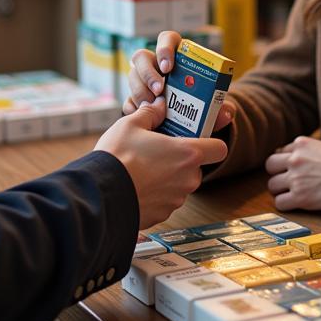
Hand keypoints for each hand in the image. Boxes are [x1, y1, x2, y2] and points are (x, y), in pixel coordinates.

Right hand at [95, 97, 227, 228]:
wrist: (100, 195)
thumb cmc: (118, 158)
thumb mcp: (131, 124)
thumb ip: (150, 113)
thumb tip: (159, 106)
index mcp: (187, 153)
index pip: (219, 149)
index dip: (211, 143)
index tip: (197, 138)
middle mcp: (187, 179)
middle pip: (196, 167)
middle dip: (181, 160)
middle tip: (160, 150)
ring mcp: (176, 200)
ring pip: (180, 184)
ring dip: (168, 177)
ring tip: (143, 168)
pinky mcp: (163, 215)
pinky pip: (166, 199)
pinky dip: (156, 193)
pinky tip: (137, 185)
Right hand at [122, 30, 236, 133]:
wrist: (191, 123)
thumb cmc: (201, 104)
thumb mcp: (212, 104)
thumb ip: (219, 107)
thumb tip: (227, 112)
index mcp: (176, 55)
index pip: (167, 39)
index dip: (165, 48)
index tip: (168, 66)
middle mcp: (156, 64)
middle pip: (142, 56)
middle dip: (148, 73)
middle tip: (159, 90)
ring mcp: (142, 80)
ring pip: (132, 76)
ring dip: (140, 90)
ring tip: (152, 107)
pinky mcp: (134, 98)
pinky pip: (128, 99)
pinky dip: (133, 108)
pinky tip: (141, 117)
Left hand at [264, 136, 320, 211]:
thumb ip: (310, 152)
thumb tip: (301, 160)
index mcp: (301, 144)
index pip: (281, 152)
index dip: (286, 163)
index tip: (293, 170)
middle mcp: (294, 159)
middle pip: (270, 166)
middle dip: (277, 174)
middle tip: (288, 182)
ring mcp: (295, 178)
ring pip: (272, 185)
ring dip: (280, 191)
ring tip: (292, 194)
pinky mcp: (300, 197)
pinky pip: (280, 203)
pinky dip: (285, 205)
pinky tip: (295, 204)